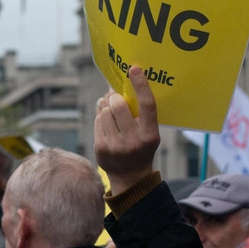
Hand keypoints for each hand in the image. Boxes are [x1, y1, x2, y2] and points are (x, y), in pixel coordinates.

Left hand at [94, 66, 159, 194]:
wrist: (130, 178)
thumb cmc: (140, 147)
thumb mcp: (147, 132)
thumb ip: (138, 112)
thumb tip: (114, 86)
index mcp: (151, 134)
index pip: (147, 105)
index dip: (141, 85)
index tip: (134, 69)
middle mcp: (134, 140)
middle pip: (119, 105)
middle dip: (115, 98)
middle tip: (116, 98)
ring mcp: (117, 146)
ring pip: (105, 111)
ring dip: (107, 108)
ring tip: (112, 115)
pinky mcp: (101, 148)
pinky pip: (97, 120)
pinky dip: (101, 118)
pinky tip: (107, 125)